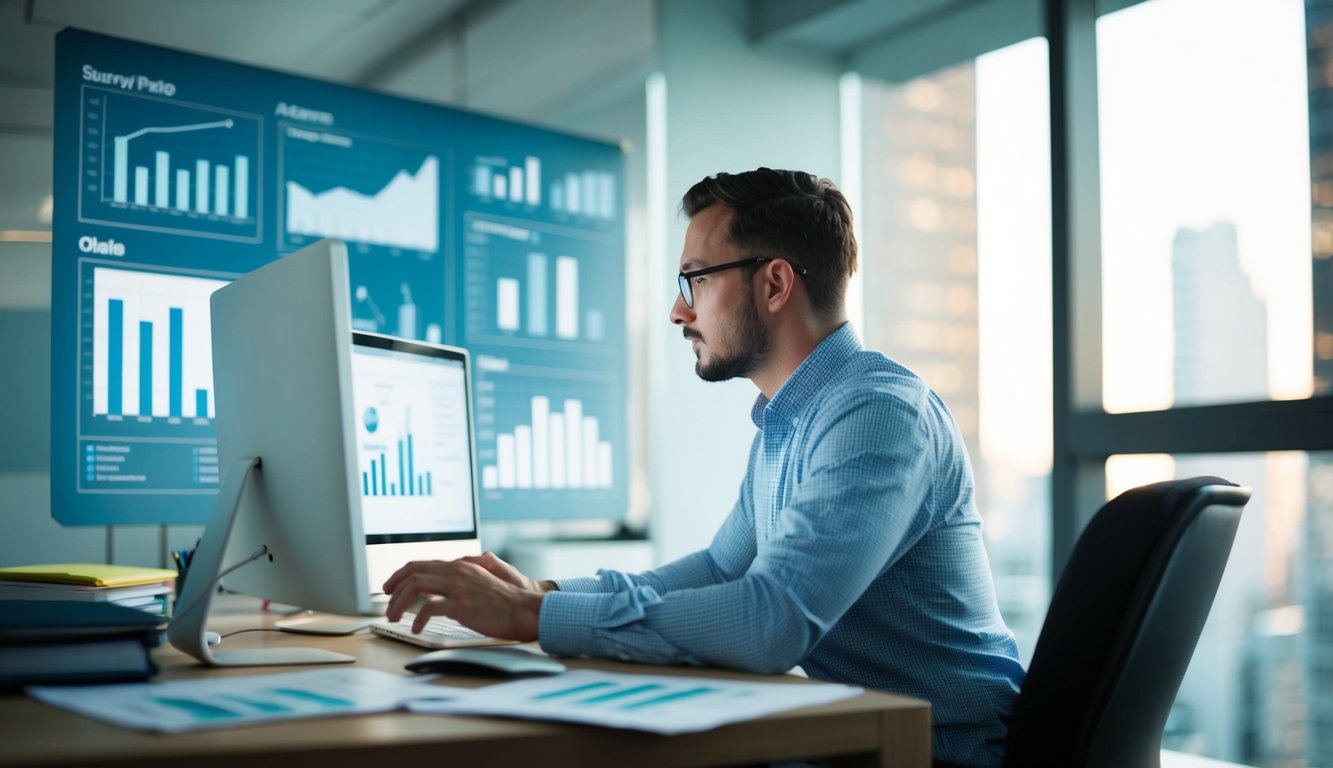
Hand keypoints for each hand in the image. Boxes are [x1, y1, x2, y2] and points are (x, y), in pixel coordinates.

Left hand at [382, 558, 544, 640]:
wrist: (524, 610)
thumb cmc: (504, 602)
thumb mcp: (479, 583)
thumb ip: (460, 581)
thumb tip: (441, 588)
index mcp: (459, 566)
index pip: (421, 564)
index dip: (400, 575)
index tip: (390, 587)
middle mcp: (456, 572)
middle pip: (413, 572)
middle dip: (394, 589)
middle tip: (387, 605)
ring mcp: (458, 587)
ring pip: (415, 586)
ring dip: (399, 602)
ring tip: (395, 618)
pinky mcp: (461, 605)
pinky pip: (429, 608)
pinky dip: (417, 619)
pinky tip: (416, 629)